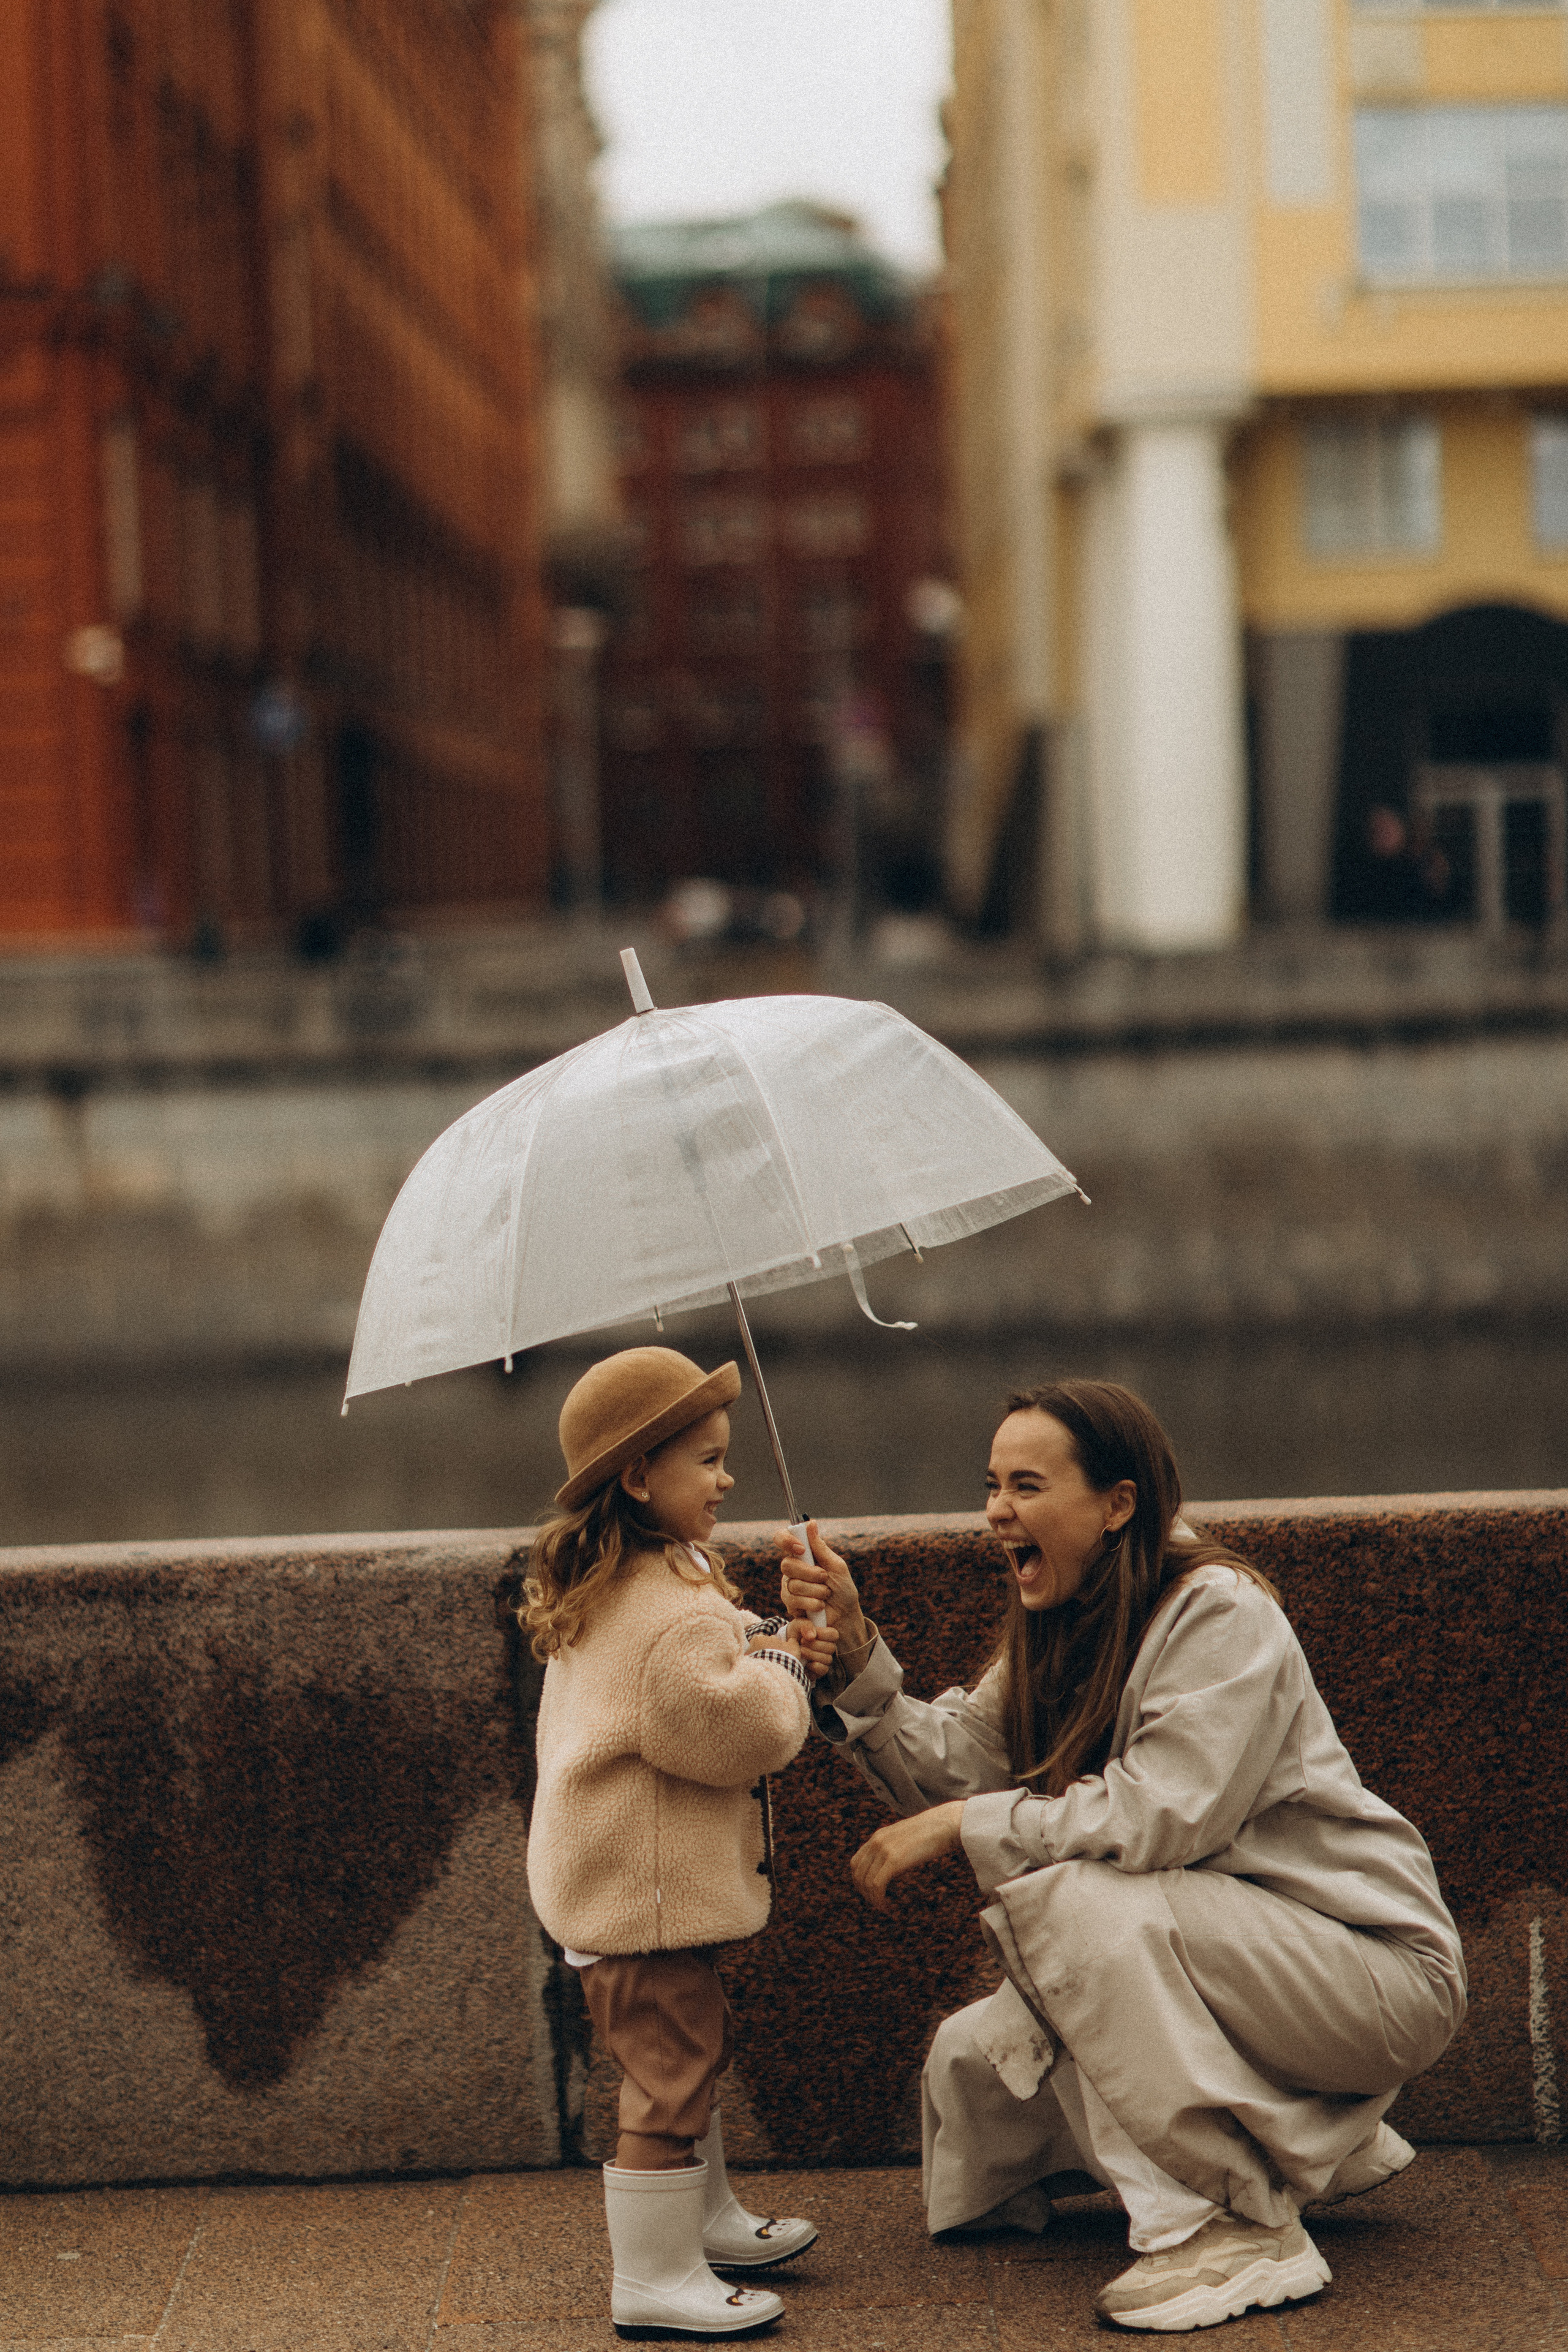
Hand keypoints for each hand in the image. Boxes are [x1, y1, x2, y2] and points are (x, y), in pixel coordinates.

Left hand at [751, 1618, 837, 1680]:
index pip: (834, 1634)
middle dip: (814, 1645)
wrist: (785, 1647)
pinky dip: (814, 1666)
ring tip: (800, 1651)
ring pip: (827, 1659)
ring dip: (812, 1654)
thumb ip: (805, 1625)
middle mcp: (828, 1647)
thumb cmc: (795, 1633)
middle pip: (830, 1648)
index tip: (810, 1634)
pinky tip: (805, 1662)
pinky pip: (823, 1670)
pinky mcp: (819, 1671)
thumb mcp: (798, 1625)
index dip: (823, 1634)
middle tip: (801, 1642)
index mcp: (826, 1634)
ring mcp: (825, 1659)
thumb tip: (812, 1636)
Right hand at [778, 1521, 869, 1656]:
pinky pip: (794, 1601)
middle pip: (787, 1564)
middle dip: (810, 1573)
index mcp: (802, 1555)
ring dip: (815, 1591)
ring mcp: (789, 1587)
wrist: (845, 1615)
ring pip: (792, 1584)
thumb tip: (810, 1522)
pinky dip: (811, 1603)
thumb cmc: (842, 1588)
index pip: (782, 1539)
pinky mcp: (790, 1605)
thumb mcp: (836, 1566)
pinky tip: (820, 1606)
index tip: (801, 1549)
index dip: (786, 1540)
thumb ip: (820, 1547)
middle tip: (825, 1578)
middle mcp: (793, 1569)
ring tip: (826, 1595)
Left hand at [850, 1802, 965, 1912]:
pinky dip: (879, 1900)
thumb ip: (897, 1848)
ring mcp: (884, 1850)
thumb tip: (897, 1866)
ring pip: (866, 1882)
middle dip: (864, 1893)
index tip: (870, 1893)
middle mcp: (877, 1842)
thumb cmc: (932, 1833)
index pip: (856, 1862)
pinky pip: (877, 1885)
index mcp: (878, 1836)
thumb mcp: (907, 1838)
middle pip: (858, 1874)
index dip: (859, 1881)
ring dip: (872, 1899)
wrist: (945, 1824)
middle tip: (877, 1904)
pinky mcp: (894, 1860)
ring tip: (884, 1908)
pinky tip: (888, 1907)